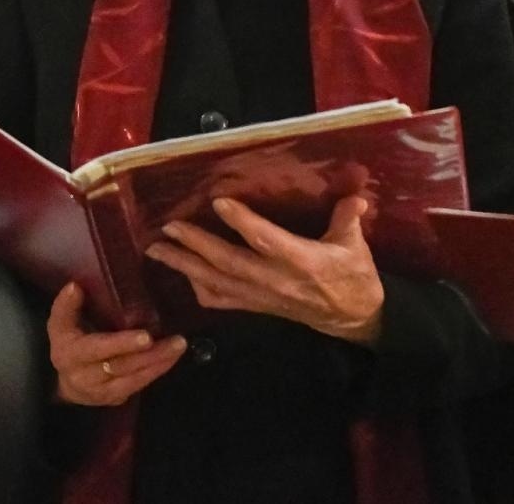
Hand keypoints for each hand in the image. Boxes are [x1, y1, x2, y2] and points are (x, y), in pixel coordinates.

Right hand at [48, 283, 186, 406]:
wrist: (66, 384)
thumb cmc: (67, 342)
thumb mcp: (60, 323)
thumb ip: (66, 306)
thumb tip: (75, 286)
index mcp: (70, 354)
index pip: (97, 349)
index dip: (121, 344)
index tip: (146, 336)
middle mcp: (85, 377)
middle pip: (121, 365)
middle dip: (150, 354)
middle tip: (177, 341)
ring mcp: (101, 391)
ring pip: (133, 378)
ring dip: (159, 363)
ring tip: (179, 346)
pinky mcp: (115, 398)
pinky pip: (138, 386)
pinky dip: (157, 371)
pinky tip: (172, 358)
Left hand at [145, 196, 385, 344]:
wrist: (352, 317)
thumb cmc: (353, 275)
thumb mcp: (356, 245)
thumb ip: (349, 219)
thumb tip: (354, 195)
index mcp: (302, 261)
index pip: (266, 241)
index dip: (242, 222)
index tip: (218, 202)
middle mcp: (275, 280)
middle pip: (229, 262)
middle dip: (196, 245)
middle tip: (169, 227)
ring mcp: (262, 297)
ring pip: (217, 282)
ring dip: (184, 266)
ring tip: (157, 249)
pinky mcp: (256, 307)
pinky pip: (220, 300)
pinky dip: (197, 286)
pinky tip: (182, 271)